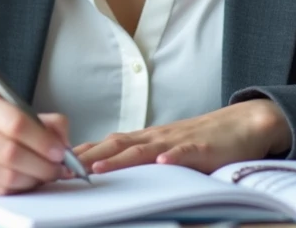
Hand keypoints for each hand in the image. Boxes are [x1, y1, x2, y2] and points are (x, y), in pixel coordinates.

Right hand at [0, 90, 72, 194]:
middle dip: (43, 165)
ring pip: (6, 176)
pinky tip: (23, 183)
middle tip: (58, 170)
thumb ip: (41, 121)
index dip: (43, 140)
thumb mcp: (7, 112)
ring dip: (33, 180)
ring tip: (42, 176)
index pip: (16, 122)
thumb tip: (64, 142)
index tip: (60, 151)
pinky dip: (16, 190)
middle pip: (12, 152)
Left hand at [74, 100, 291, 174]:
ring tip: (98, 169)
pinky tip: (164, 162)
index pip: (105, 146)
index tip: (52, 166)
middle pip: (116, 145)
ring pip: (145, 149)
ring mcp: (178, 141)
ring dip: (119, 158)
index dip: (79, 155)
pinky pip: (187, 152)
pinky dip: (175, 157)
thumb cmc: (202, 140)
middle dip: (87, 158)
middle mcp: (155, 137)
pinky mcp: (203, 147)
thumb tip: (104, 171)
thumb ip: (138, 158)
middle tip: (60, 170)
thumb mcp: (165, 150)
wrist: (243, 124)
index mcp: (144, 139)